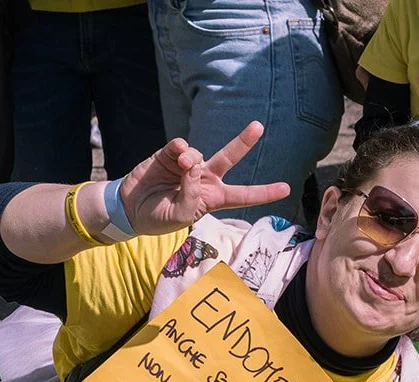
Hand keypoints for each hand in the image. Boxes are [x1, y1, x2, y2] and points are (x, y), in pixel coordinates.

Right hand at [118, 122, 289, 233]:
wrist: (131, 209)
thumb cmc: (160, 218)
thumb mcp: (180, 217)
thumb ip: (191, 197)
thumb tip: (194, 167)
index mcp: (215, 198)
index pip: (244, 195)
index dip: (264, 192)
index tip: (287, 189)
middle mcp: (205, 178)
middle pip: (229, 158)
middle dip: (244, 141)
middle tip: (259, 126)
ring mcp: (188, 165)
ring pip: (200, 153)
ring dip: (192, 159)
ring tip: (182, 168)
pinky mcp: (168, 155)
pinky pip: (180, 146)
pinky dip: (180, 148)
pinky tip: (177, 154)